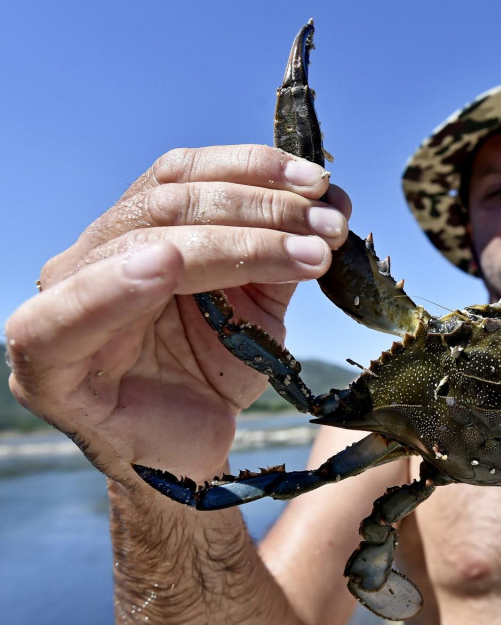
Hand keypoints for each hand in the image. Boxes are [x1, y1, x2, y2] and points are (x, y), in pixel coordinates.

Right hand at [5, 145, 349, 482]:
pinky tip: (167, 267)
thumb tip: (331, 199)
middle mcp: (90, 257)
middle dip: (261, 210)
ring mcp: (60, 303)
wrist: (190, 456)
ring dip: (237, 243)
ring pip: (142, 244)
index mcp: (133, 234)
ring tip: (307, 254)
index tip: (319, 182)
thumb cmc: (214, 376)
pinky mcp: (45, 362)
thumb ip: (279, 253)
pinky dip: (117, 285)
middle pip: (168, 204)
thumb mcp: (257, 305)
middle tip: (329, 227)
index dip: (250, 168)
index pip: (179, 175)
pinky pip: (72, 314)